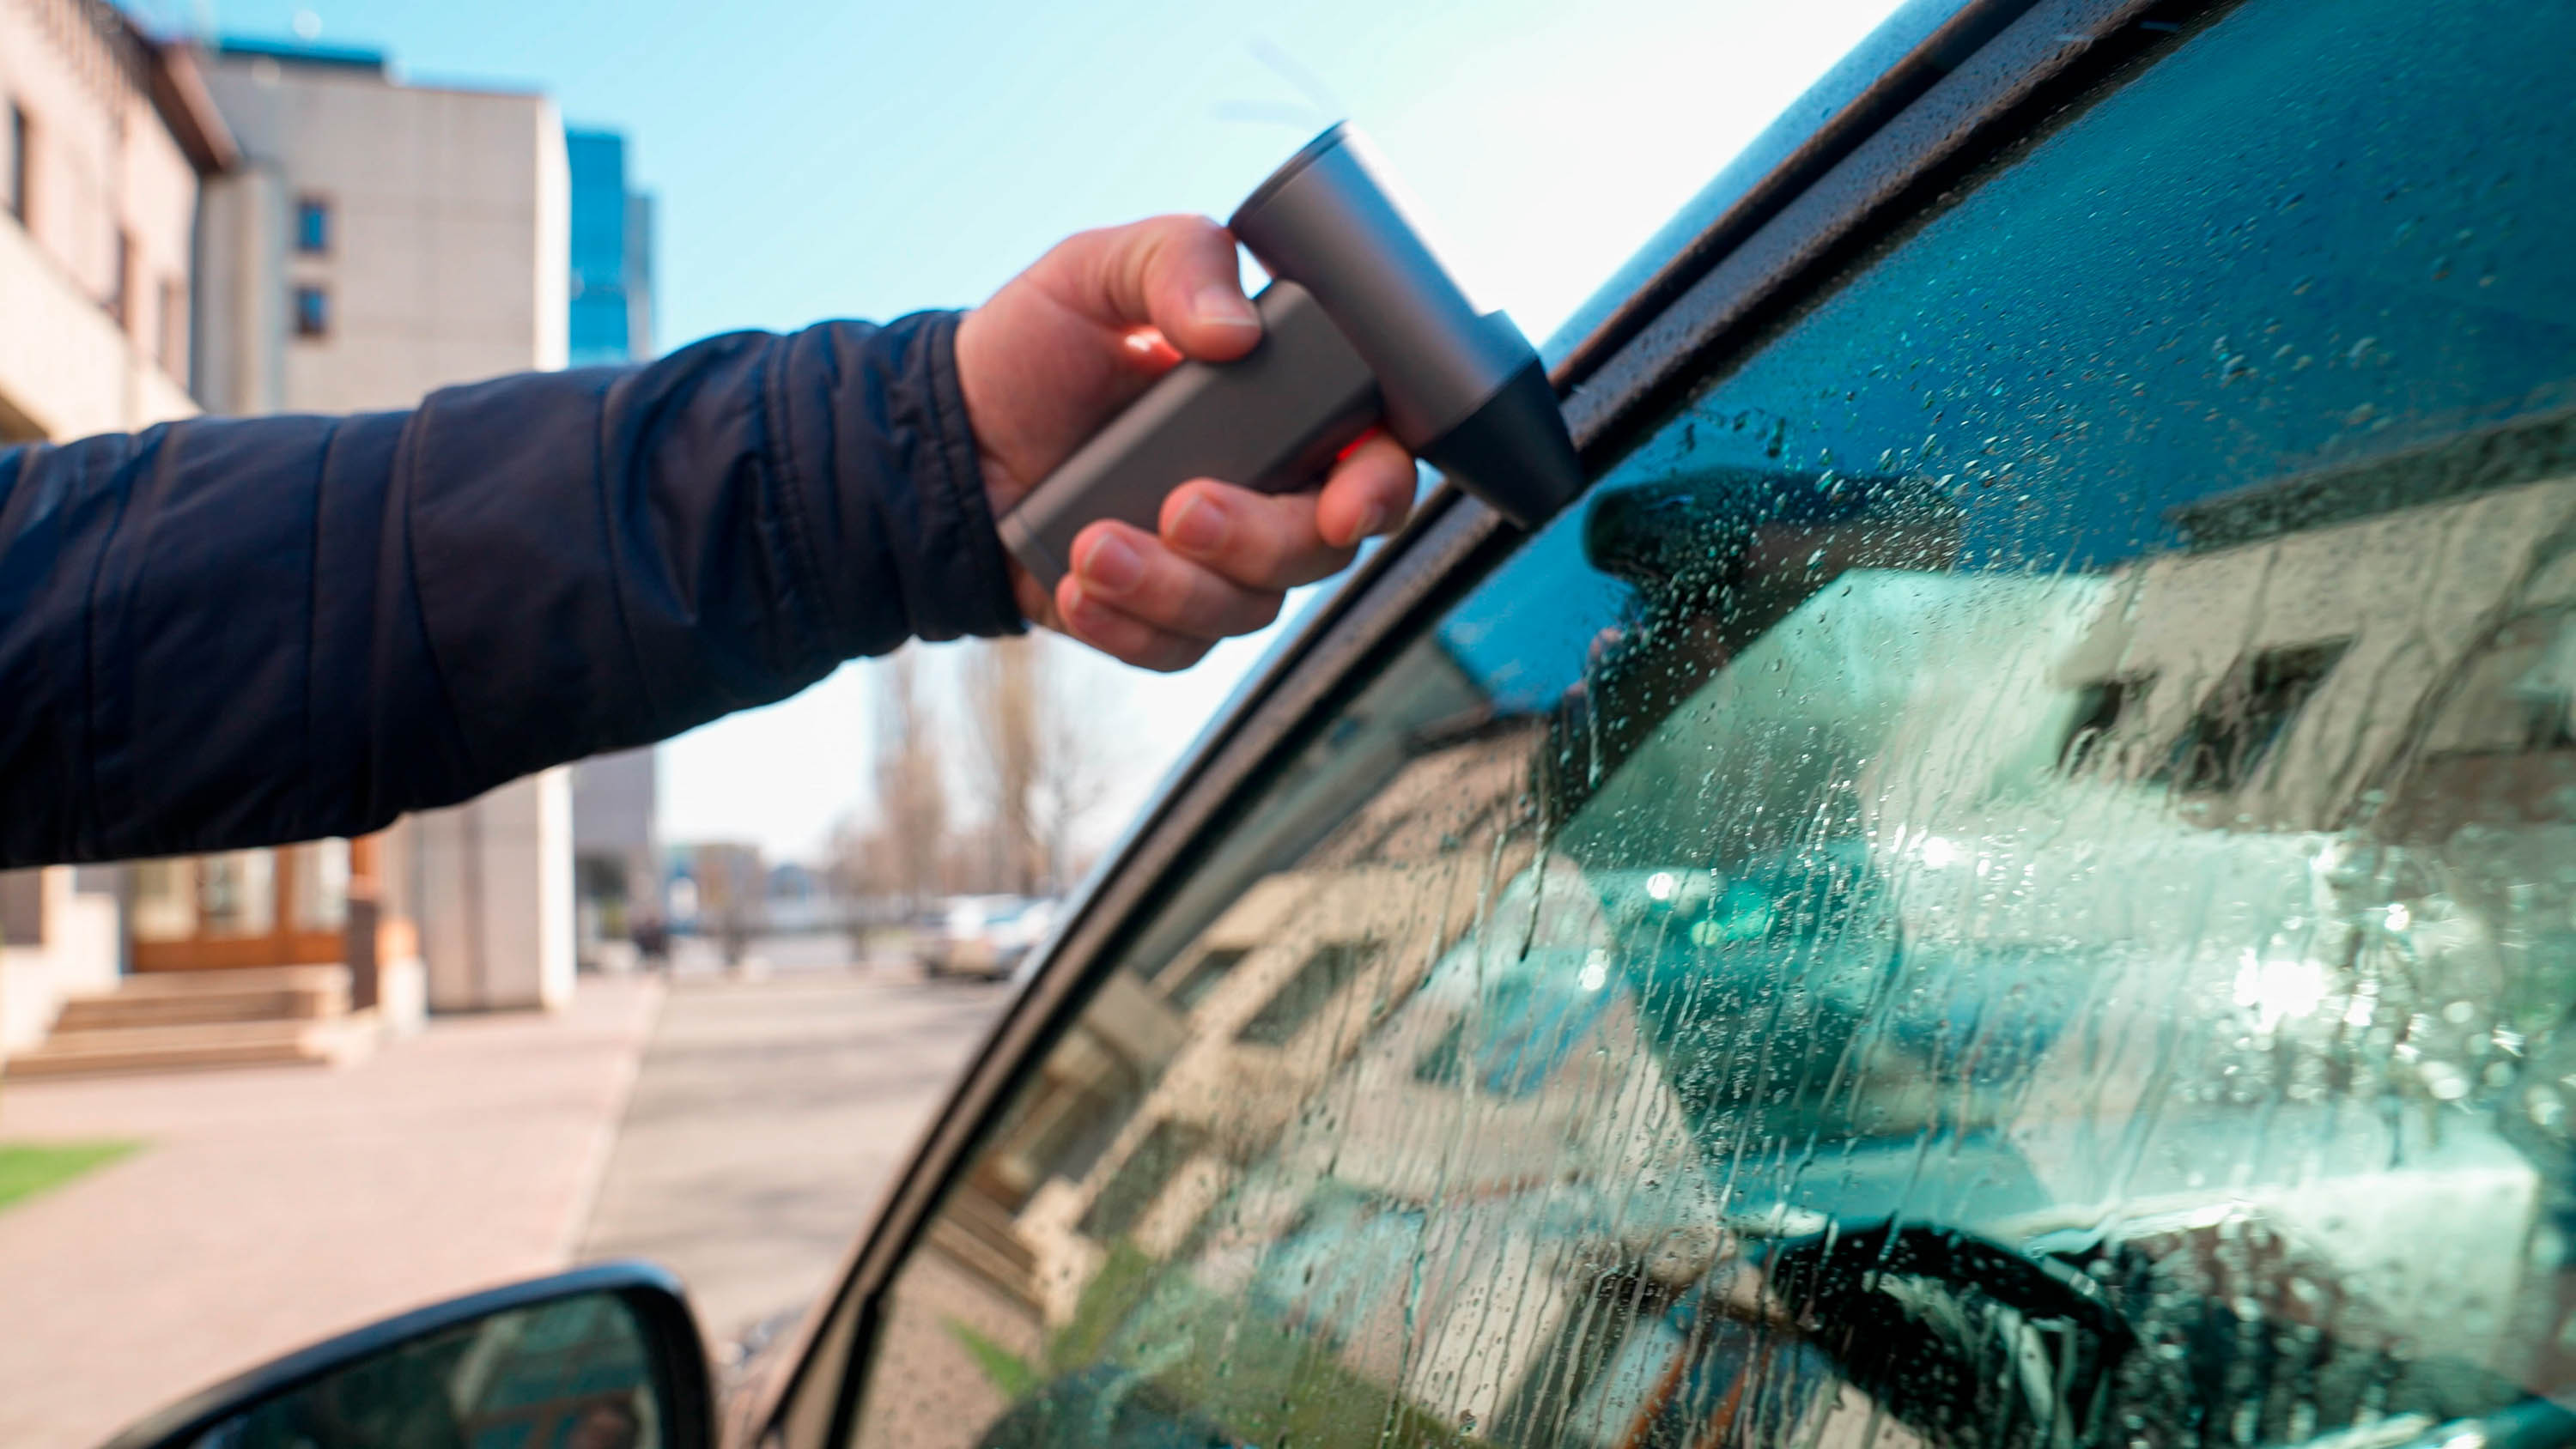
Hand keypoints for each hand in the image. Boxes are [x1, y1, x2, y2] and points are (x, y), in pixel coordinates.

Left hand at [954, 215, 1416, 670]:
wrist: (950, 435)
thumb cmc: (1037, 345)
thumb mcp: (1099, 269)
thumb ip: (1176, 261)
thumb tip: (1234, 331)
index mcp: (1281, 407)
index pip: (1375, 456)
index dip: (1381, 488)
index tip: (1345, 505)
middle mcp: (1267, 491)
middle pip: (1318, 549)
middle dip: (1257, 540)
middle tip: (1182, 506)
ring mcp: (1216, 562)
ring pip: (1246, 609)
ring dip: (1172, 587)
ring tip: (1092, 546)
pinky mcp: (1159, 616)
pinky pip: (1177, 649)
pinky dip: (1128, 627)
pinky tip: (1076, 589)